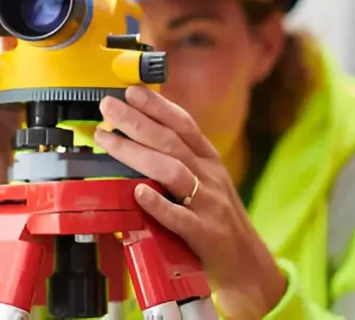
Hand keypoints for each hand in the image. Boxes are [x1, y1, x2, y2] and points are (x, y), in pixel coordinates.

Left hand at [93, 86, 286, 319]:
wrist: (246, 263)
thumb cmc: (216, 218)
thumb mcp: (204, 180)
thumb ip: (179, 158)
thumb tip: (141, 131)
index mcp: (208, 161)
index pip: (183, 124)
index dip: (157, 105)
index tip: (131, 91)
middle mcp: (209, 176)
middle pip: (171, 141)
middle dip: (136, 120)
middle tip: (108, 106)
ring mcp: (208, 204)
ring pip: (171, 171)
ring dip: (137, 153)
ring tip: (108, 140)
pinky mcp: (204, 233)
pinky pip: (179, 217)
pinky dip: (158, 203)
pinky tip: (137, 193)